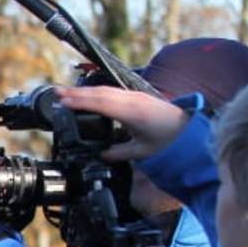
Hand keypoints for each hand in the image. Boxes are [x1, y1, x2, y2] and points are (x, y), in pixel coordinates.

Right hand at [52, 86, 189, 161]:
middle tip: (56, 93)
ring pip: (106, 90)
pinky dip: (97, 93)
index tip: (63, 101)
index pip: (101, 103)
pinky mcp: (138, 97)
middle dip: (77, 92)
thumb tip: (101, 155)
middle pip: (100, 93)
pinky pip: (113, 92)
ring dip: (85, 91)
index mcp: (133, 113)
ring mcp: (136, 96)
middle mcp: (133, 100)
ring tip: (66, 92)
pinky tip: (89, 96)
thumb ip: (118, 153)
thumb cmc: (170, 141)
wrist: (191, 129)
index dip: (81, 101)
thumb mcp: (142, 152)